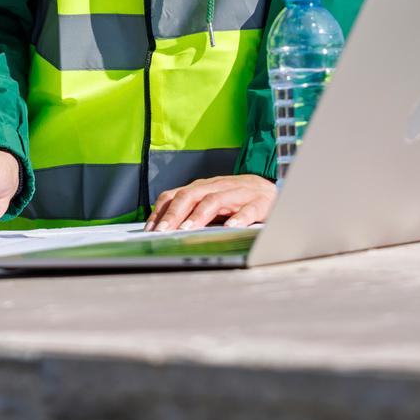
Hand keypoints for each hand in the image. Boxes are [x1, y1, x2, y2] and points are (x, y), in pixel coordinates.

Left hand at [146, 174, 277, 231]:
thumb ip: (190, 212)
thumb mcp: (209, 202)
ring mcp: (237, 193)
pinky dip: (238, 219)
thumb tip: (162, 229)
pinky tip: (230, 229)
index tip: (150, 230)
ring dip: (199, 215)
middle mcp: (216, 187)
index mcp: (202, 188)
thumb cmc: (235, 198)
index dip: (161, 211)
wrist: (270, 190)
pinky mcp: (259, 203)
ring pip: (214, 200)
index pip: (175, 195)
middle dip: (174, 214)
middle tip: (163, 232)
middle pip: (190, 196)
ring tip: (188, 230)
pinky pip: (247, 210)